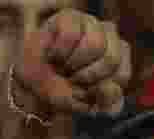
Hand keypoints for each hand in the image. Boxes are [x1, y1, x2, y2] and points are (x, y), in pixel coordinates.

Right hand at [12, 9, 131, 118]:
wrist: (31, 82)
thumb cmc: (64, 91)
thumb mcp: (88, 106)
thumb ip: (106, 102)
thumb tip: (111, 88)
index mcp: (121, 61)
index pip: (121, 75)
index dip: (100, 89)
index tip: (85, 91)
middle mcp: (111, 38)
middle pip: (111, 59)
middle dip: (87, 76)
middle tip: (72, 78)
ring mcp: (92, 25)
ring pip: (94, 46)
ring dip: (73, 64)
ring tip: (63, 66)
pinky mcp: (70, 17)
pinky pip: (71, 36)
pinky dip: (58, 52)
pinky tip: (53, 54)